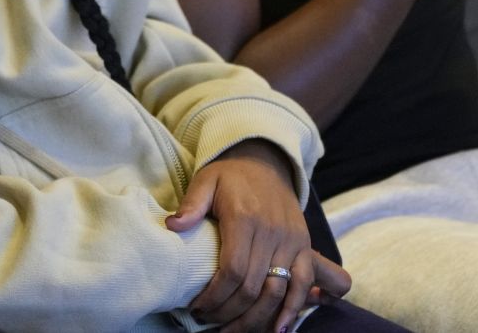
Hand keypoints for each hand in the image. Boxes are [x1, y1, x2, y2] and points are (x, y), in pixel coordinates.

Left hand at [167, 140, 338, 331]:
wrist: (265, 162)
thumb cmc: (229, 175)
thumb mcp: (205, 180)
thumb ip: (191, 204)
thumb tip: (172, 226)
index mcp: (245, 218)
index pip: (232, 270)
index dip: (215, 296)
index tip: (197, 308)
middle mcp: (272, 232)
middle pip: (253, 286)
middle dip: (229, 312)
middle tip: (207, 322)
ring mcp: (292, 241)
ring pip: (279, 291)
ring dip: (257, 318)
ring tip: (233, 331)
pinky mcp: (305, 246)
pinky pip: (304, 283)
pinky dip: (294, 309)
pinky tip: (278, 328)